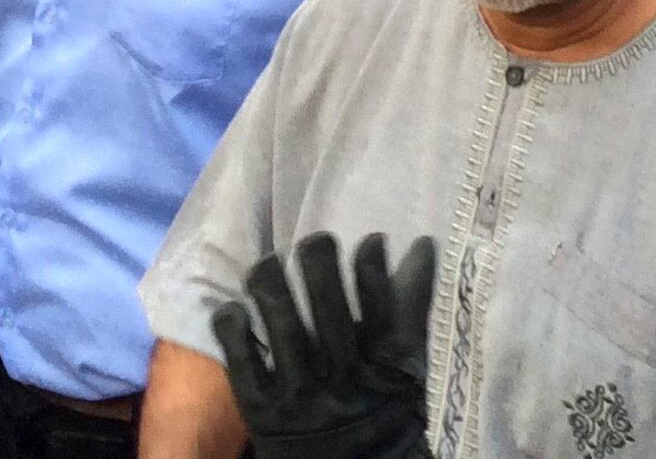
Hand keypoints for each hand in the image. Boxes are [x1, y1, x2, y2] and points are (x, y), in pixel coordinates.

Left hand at [206, 233, 439, 458]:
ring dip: (273, 284)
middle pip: (330, 312)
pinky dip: (235, 330)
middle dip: (320, 265)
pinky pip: (242, 363)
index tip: (372, 240)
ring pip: (283, 329)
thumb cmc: (382, 416)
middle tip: (317, 242)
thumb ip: (410, 311)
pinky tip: (235, 308)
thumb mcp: (408, 372)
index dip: (373, 269)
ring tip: (270, 263)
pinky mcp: (262, 413)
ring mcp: (301, 399)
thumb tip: (420, 245)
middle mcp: (343, 384)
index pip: (382, 311)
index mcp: (384, 374)